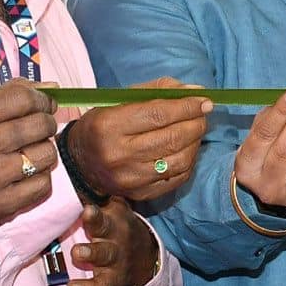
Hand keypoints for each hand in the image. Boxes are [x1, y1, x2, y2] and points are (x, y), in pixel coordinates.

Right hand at [0, 82, 60, 238]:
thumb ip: (8, 96)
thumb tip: (52, 87)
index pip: (23, 99)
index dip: (42, 100)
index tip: (45, 104)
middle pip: (40, 125)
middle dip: (47, 124)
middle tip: (41, 128)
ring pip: (46, 155)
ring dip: (44, 152)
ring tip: (30, 153)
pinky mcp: (1, 205)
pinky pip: (43, 185)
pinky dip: (40, 177)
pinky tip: (26, 175)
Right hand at [63, 78, 210, 203]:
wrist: (80, 163)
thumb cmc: (103, 125)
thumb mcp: (120, 100)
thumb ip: (157, 91)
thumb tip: (196, 92)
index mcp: (109, 125)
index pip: (159, 114)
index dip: (187, 107)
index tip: (205, 101)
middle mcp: (118, 154)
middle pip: (172, 138)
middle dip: (196, 124)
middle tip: (203, 115)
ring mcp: (129, 178)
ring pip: (179, 160)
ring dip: (195, 142)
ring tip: (195, 130)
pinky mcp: (139, 194)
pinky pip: (176, 178)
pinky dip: (189, 161)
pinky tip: (186, 149)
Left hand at [66, 199, 157, 285]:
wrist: (146, 261)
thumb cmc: (119, 230)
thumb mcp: (116, 211)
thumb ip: (99, 197)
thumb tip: (76, 175)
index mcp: (115, 215)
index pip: (104, 205)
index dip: (96, 200)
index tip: (87, 194)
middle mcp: (116, 235)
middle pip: (106, 226)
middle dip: (96, 220)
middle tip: (87, 213)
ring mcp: (115, 258)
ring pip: (103, 254)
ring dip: (90, 252)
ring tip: (77, 252)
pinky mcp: (112, 280)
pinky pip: (100, 285)